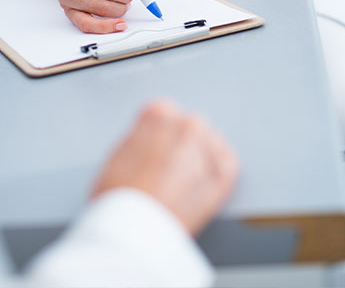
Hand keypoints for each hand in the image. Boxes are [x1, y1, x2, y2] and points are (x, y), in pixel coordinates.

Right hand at [91, 100, 238, 235]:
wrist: (134, 231)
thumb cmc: (120, 198)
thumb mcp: (116, 157)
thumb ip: (138, 140)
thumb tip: (147, 142)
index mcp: (158, 115)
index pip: (164, 112)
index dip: (156, 135)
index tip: (154, 148)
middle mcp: (187, 126)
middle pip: (188, 128)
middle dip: (180, 144)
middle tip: (166, 169)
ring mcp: (208, 150)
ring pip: (210, 143)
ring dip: (200, 157)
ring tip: (182, 182)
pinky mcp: (223, 177)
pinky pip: (228, 164)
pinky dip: (219, 171)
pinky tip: (204, 183)